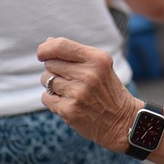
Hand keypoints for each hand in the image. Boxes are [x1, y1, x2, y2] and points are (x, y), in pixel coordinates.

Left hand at [37, 38, 140, 152]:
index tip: (42, 54)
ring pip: (45, 80)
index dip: (45, 49)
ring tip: (70, 90)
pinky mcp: (69, 110)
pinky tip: (68, 102)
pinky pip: (45, 97)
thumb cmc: (107, 89)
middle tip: (69, 78)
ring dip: (52, 85)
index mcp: (97, 59)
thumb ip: (75, 53)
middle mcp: (88, 74)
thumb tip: (47, 42)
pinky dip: (52, 99)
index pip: (60, 46)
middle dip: (54, 69)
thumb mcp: (100, 65)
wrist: (121, 120)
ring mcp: (78, 93)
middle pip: (50, 63)